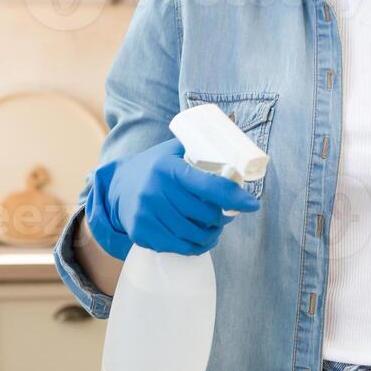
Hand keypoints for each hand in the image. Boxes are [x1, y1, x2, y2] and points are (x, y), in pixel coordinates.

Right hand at [86, 136, 260, 259]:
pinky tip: (200, 240)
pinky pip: (178, 246)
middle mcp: (156, 190)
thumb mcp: (172, 150)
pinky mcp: (142, 232)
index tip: (252, 204)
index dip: (234, 197)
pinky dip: (195, 246)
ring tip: (215, 228)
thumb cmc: (155, 167)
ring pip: (194, 234)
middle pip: (205, 214)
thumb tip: (234, 124)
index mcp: (169, 168)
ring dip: (212, 234)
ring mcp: (147, 213)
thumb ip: (200, 143)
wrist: (117, 186)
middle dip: (224, 217)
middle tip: (228, 214)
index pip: (209, 186)